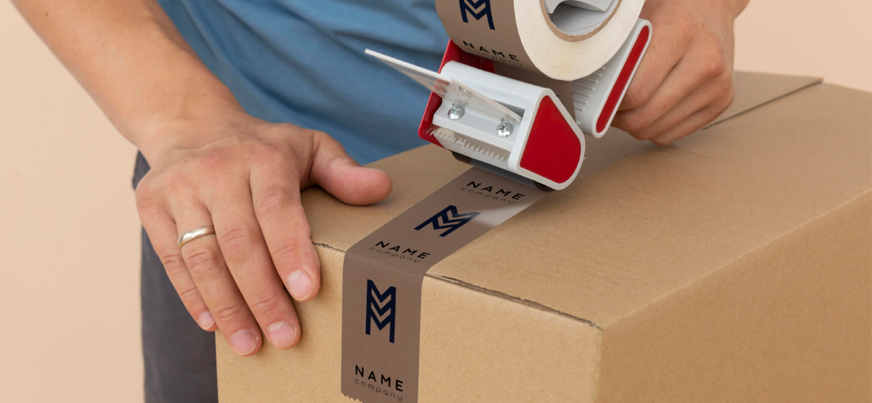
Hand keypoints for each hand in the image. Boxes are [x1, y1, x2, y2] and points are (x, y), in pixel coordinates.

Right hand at [134, 114, 391, 355]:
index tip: (308, 291)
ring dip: (227, 305)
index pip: (277, 207)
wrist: (192, 125)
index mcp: (262, 156)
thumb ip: (343, 172)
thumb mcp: (309, 146)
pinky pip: (172, 259)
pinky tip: (215, 324)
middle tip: (285, 336)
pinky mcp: (152, 206)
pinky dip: (193, 296)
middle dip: (263, 294)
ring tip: (250, 342)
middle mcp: (217, 169)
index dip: (291, 250)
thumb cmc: (262, 147)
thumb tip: (381, 188)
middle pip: (240, 240)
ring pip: (202, 255)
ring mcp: (179, 187)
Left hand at [612, 0, 748, 144]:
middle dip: (618, 118)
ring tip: (626, 108)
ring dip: (634, 126)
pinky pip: (671, 135)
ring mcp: (718, 84)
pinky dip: (652, 129)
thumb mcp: (640, 20)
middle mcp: (705, 60)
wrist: (712, 7)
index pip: (635, 91)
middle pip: (645, 115)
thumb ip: (619, 52)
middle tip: (606, 109)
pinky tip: (648, 110)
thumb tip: (592, 87)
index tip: (599, 100)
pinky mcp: (723, 101)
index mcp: (680, 32)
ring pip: (656, 130)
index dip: (610, 102)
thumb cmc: (670, 12)